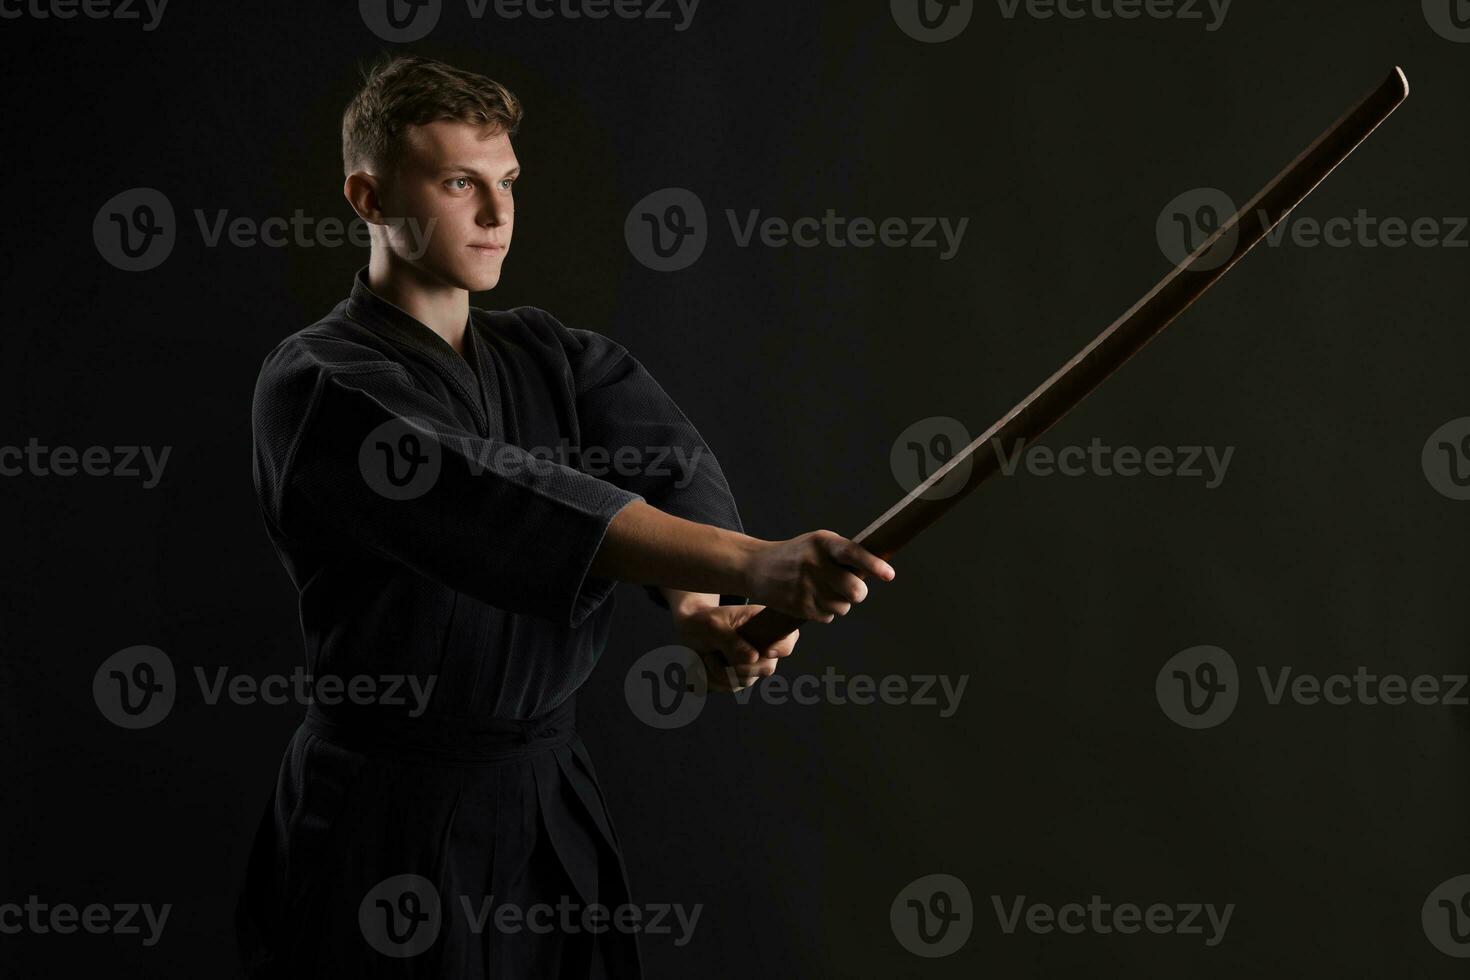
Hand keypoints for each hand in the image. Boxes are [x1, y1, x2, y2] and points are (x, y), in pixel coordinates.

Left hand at [673, 601, 799, 692]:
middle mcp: (763, 646)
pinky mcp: (740, 676)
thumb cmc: (704, 621)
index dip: (783, 647)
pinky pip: (731, 687)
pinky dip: (715, 680)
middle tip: (715, 654)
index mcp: (763, 625)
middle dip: (738, 666)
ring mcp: (753, 663)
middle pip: (766, 667)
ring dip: (721, 672)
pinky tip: (707, 666)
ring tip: (708, 656)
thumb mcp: (713, 625)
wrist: (690, 630)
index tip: (768, 652)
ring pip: (745, 680)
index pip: (788, 638)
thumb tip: (754, 658)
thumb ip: (731, 640)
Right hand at [741, 530, 895, 622]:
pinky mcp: (799, 607)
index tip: (889, 575)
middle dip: (858, 593)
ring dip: (840, 603)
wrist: (757, 567)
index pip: (852, 553)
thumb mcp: (817, 543)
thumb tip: (876, 572)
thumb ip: (843, 554)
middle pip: (854, 590)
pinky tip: (812, 599)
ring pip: (843, 607)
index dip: (873, 565)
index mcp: (822, 543)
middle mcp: (814, 564)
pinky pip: (828, 617)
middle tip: (854, 589)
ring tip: (823, 590)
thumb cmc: (797, 555)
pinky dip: (825, 612)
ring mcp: (806, 587)